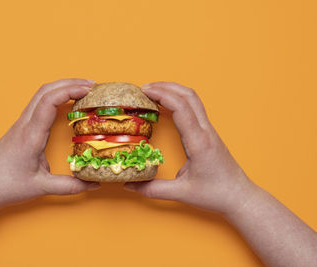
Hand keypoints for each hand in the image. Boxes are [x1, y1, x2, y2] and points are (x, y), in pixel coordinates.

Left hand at [0, 78, 99, 212]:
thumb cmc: (7, 186)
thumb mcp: (41, 188)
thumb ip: (70, 186)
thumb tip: (94, 184)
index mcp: (30, 136)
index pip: (49, 102)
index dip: (70, 91)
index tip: (89, 90)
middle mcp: (25, 125)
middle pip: (46, 90)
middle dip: (70, 83)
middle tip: (92, 85)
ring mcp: (21, 124)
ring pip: (41, 94)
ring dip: (62, 87)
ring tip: (83, 89)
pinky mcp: (21, 127)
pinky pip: (39, 103)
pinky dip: (55, 96)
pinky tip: (66, 102)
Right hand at [124, 82, 257, 214]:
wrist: (239, 196)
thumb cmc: (215, 194)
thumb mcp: (181, 194)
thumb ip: (152, 189)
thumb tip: (130, 184)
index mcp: (199, 142)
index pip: (181, 108)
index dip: (162, 95)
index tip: (144, 91)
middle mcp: (205, 132)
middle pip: (188, 96)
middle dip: (165, 86)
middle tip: (144, 88)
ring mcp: (209, 131)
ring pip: (193, 99)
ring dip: (173, 90)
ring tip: (153, 91)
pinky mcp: (208, 134)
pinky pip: (194, 108)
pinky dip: (179, 100)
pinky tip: (167, 106)